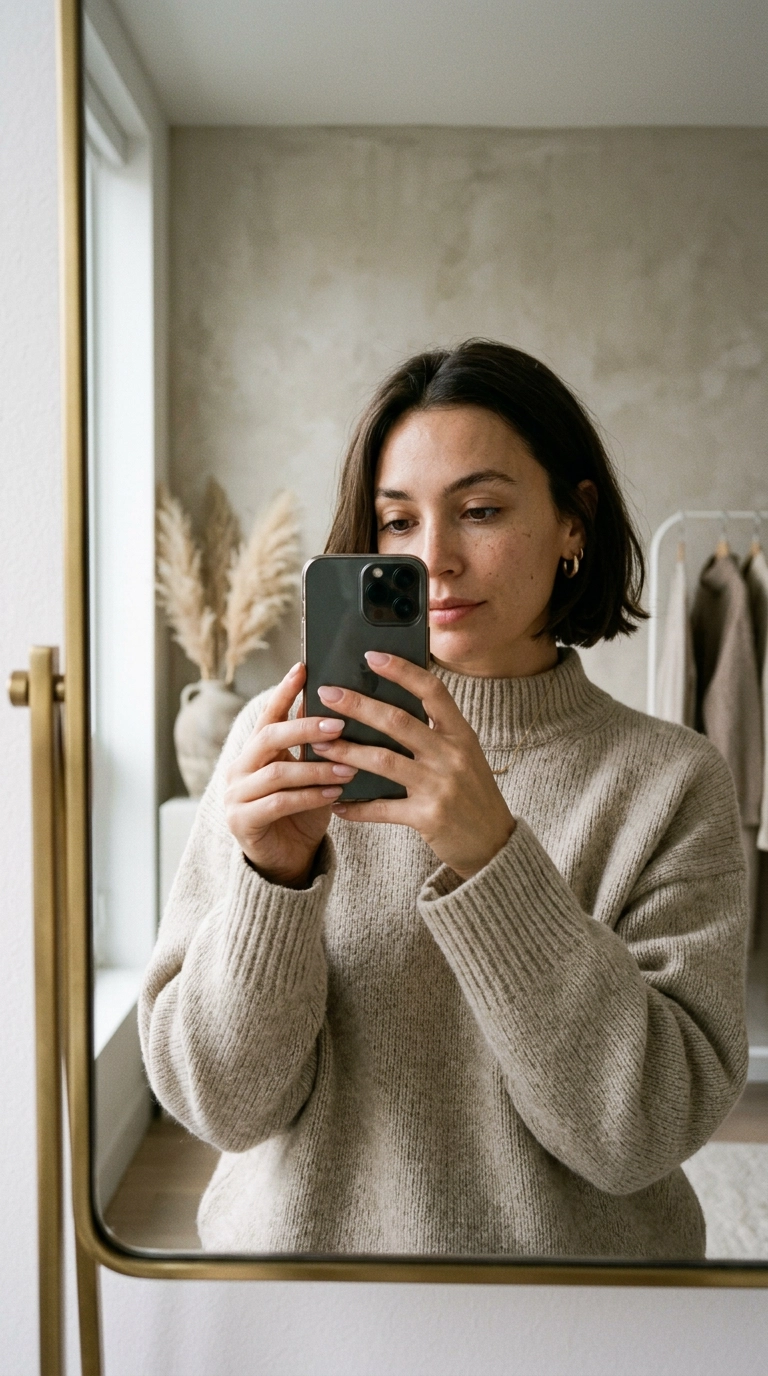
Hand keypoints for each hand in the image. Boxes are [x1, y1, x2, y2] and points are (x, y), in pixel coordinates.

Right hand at [224, 662, 356, 886]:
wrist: (286, 860)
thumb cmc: (302, 811)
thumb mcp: (309, 773)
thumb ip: (313, 745)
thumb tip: (339, 706)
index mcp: (254, 752)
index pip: (268, 714)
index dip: (284, 691)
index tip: (303, 668)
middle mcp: (239, 769)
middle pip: (269, 737)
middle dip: (304, 727)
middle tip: (339, 724)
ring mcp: (236, 796)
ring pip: (277, 772)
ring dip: (316, 768)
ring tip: (349, 765)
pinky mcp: (242, 822)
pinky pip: (279, 803)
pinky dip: (310, 796)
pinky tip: (335, 792)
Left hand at [314, 653, 514, 878]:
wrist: (495, 843)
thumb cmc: (473, 794)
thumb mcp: (465, 756)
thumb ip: (436, 733)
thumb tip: (388, 709)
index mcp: (461, 734)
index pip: (432, 691)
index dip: (402, 670)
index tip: (372, 656)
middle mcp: (452, 755)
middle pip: (398, 721)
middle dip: (358, 705)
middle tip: (327, 694)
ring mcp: (440, 786)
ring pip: (383, 760)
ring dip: (347, 751)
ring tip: (320, 745)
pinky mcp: (427, 816)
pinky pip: (382, 808)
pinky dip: (357, 806)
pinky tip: (337, 803)